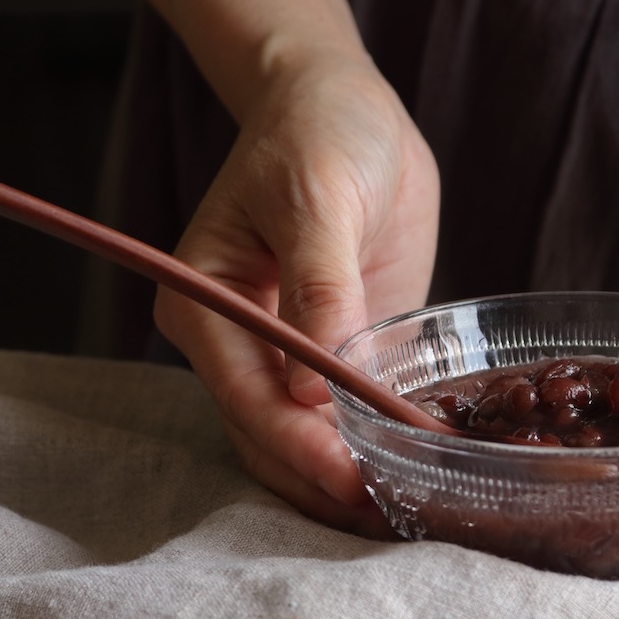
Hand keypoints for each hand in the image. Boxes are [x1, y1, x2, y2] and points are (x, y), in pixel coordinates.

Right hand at [153, 57, 439, 535]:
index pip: (248, 397)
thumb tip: (314, 387)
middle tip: (391, 515)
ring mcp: (284, 350)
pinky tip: (412, 469)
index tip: (353, 481)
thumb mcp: (318, 195)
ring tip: (404, 512)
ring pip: (302, 440)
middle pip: (269, 436)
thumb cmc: (317, 132)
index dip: (300, 446)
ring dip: (344, 478)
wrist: (343, 104)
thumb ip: (319, 285)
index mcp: (206, 302)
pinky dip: (369, 445)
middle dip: (323, 480)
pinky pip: (344, 413)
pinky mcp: (333, 348)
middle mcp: (236, 338)